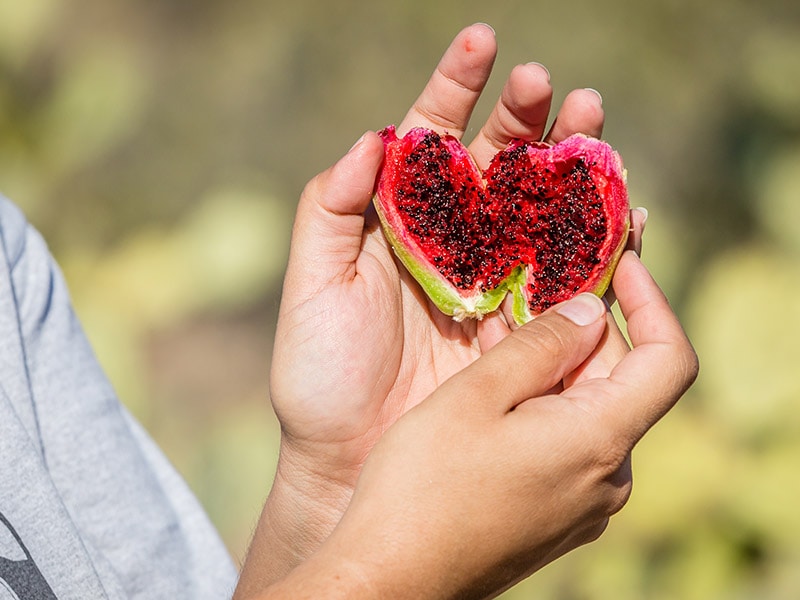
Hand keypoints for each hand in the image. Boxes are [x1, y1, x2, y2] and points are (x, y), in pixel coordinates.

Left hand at [236, 23, 640, 592]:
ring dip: (576, 169)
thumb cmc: (320, 375)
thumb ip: (329, 209)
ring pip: (545, 210)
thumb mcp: (311, 286)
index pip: (432, 138)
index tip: (482, 41)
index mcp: (402, 220)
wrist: (349, 459)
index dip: (456, 87)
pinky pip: (571, 279)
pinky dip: (601, 245)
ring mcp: (495, 282)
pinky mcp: (526, 328)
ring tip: (598, 132)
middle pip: (501, 165)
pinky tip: (624, 212)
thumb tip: (374, 136)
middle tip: (559, 88)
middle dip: (531, 120)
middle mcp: (454, 241)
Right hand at [255, 251, 698, 599]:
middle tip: (528, 291)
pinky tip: (491, 388)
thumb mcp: (477, 395)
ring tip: (495, 334)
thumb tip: (593, 309)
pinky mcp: (555, 515)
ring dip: (552, 366)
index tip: (618, 263)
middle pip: (622, 381)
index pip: (669, 358)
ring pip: (587, 410)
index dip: (652, 300)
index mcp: (599, 442)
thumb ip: (542, 345)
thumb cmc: (422, 485)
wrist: (390, 577)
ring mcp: (582, 503)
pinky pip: (565, 443)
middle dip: (582, 330)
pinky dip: (540, 404)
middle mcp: (606, 479)